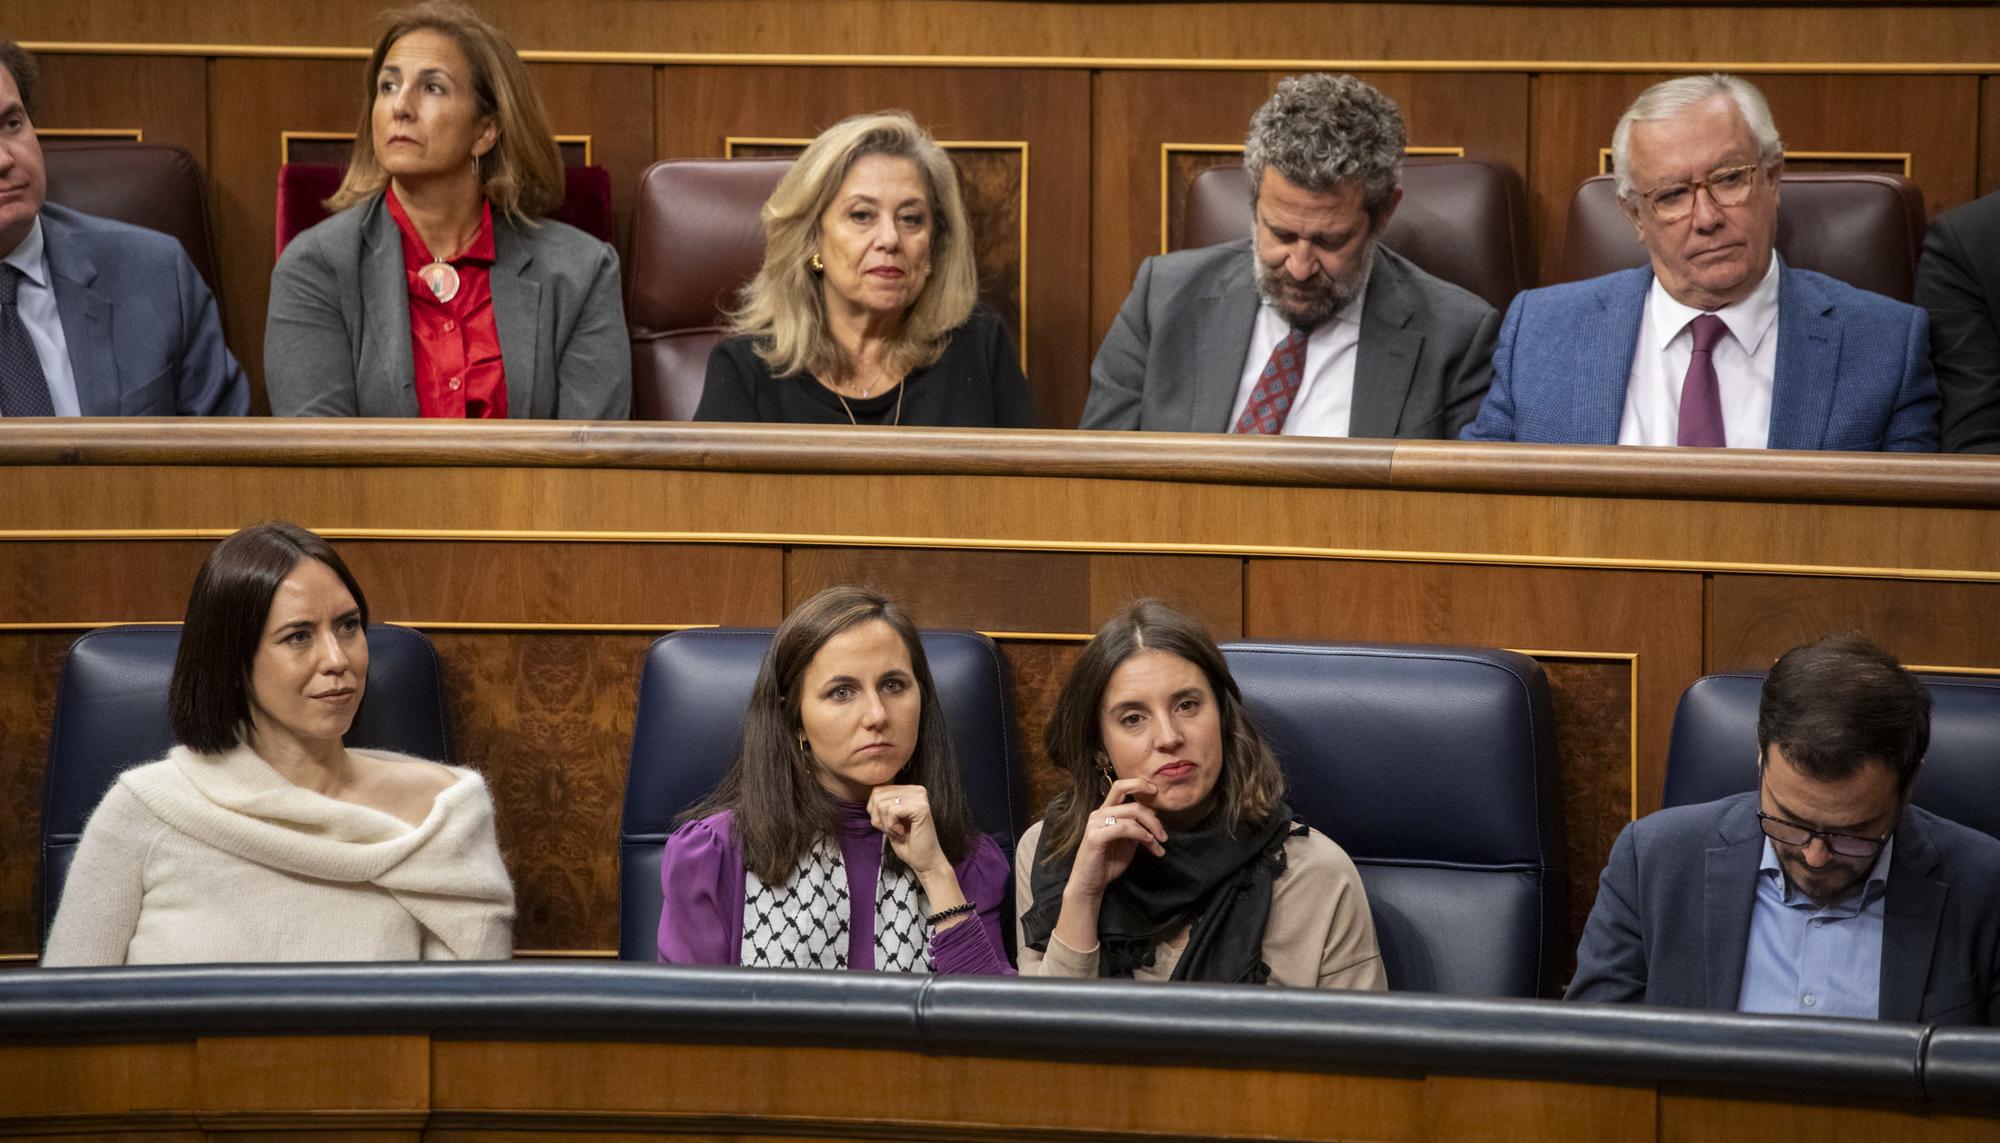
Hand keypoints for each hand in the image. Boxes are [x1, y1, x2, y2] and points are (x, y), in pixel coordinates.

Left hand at [868, 784, 947, 877]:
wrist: (924, 860)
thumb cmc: (907, 843)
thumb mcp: (889, 819)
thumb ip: (881, 805)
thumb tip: (870, 797)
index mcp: (909, 790)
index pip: (877, 791)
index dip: (875, 812)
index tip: (890, 825)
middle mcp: (916, 790)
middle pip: (877, 796)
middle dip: (879, 818)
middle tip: (894, 830)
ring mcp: (919, 797)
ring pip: (882, 804)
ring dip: (887, 824)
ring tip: (900, 832)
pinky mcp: (920, 807)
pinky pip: (891, 812)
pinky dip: (892, 827)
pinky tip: (903, 833)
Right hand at [1065, 777, 1167, 900]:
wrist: (1090, 883)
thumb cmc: (1108, 863)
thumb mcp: (1127, 842)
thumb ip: (1137, 827)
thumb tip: (1154, 815)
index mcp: (1105, 811)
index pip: (1120, 787)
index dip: (1139, 785)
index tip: (1156, 791)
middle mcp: (1099, 813)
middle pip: (1132, 803)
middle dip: (1153, 817)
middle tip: (1164, 835)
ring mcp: (1095, 824)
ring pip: (1131, 815)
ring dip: (1150, 829)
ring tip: (1159, 844)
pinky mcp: (1095, 836)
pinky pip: (1124, 828)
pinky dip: (1140, 834)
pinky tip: (1149, 843)